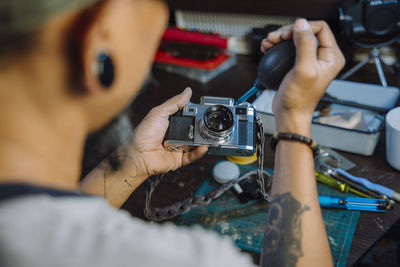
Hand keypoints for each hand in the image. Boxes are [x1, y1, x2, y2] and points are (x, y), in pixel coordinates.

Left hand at [130, 88, 207, 177]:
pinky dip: (199, 152)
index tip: (204, 111)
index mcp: (170, 122)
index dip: (196, 113)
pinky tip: (203, 147)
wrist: (138, 155)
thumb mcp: (159, 113)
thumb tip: (187, 91)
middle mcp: (175, 134)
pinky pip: (192, 156)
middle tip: (207, 124)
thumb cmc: (143, 134)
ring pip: (195, 143)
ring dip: (202, 140)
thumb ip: (174, 103)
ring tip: (207, 136)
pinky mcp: (179, 159)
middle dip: (201, 127)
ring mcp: (178, 147)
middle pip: (193, 130)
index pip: (187, 116)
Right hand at [260, 19, 344, 135]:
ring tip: (269, 42)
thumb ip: (305, 45)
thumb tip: (301, 25)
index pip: (320, 28)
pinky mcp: (297, 64)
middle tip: (276, 38)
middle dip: (288, 32)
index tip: (288, 35)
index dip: (302, 28)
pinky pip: (287, 47)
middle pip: (305, 31)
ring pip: (295, 38)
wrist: (289, 114)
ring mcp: (309, 60)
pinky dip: (277, 46)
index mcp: (332, 57)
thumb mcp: (304, 70)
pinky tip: (268, 48)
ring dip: (280, 38)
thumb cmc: (299, 100)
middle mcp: (322, 57)